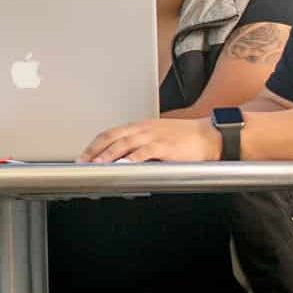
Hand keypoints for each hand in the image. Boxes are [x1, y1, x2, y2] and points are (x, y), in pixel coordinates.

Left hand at [80, 117, 219, 163]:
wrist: (210, 136)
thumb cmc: (186, 139)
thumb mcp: (158, 137)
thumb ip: (139, 146)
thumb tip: (122, 161)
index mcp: (140, 127)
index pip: (111, 133)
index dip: (94, 144)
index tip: (83, 156)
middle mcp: (144, 129)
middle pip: (112, 137)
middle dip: (94, 150)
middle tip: (82, 163)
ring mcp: (154, 136)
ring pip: (124, 143)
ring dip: (108, 155)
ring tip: (96, 165)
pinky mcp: (166, 146)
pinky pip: (145, 152)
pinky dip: (132, 159)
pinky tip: (123, 165)